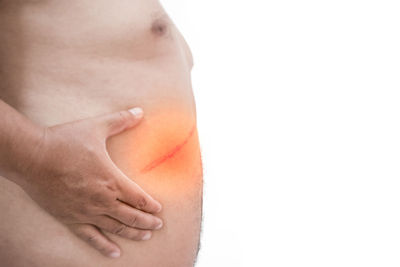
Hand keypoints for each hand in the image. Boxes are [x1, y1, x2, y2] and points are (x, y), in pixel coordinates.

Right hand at [19, 108, 162, 257]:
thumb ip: (120, 120)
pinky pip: (91, 237)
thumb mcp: (96, 127)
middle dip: (147, 222)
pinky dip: (104, 246)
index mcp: (112, 181)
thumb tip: (139, 111)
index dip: (151, 206)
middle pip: (131, 217)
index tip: (159, 210)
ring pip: (116, 228)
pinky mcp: (70, 218)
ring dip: (133, 233)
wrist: (32, 156)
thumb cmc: (65, 142)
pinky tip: (115, 253)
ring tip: (145, 236)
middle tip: (158, 226)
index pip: (139, 198)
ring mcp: (86, 212)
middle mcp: (102, 201)